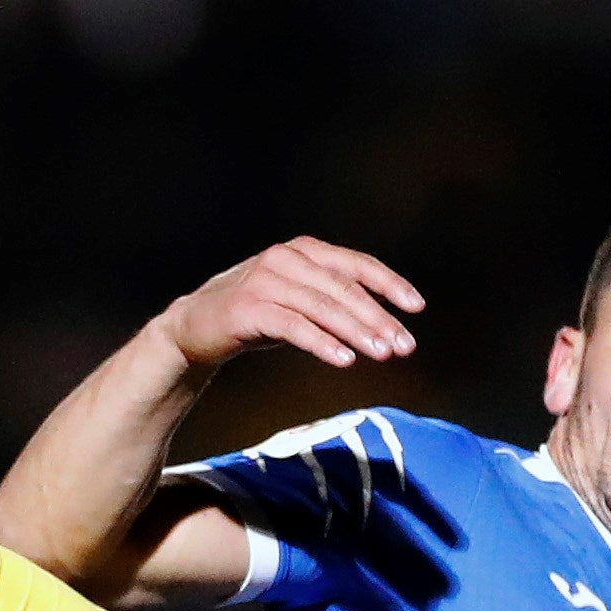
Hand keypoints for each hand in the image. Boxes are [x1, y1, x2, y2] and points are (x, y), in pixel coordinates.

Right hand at [158, 237, 423, 371]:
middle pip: (344, 289)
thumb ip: (332, 299)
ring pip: (323, 307)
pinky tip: (344, 360)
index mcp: (303, 250)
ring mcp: (265, 280)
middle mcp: (286, 258)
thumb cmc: (254, 315)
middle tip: (404, 346)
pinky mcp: (248, 307)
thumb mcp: (297, 299)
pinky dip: (322, 343)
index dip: (390, 284)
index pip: (357, 264)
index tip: (416, 308)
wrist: (194, 327)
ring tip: (381, 354)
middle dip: (378, 318)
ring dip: (356, 332)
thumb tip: (384, 323)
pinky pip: (294, 326)